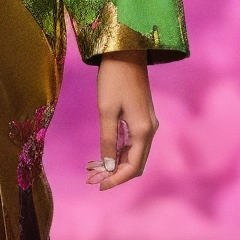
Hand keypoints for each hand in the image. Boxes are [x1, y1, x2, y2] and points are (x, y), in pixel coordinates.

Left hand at [87, 51, 157, 190]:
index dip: (116, 179)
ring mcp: (146, 124)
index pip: (133, 167)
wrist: (126, 53)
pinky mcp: (140, 118)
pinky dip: (116, 152)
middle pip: (134, 163)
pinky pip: (130, 143)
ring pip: (132, 154)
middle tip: (90, 179)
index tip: (98, 186)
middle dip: (113, 174)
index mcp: (142, 131)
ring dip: (113, 164)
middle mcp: (149, 130)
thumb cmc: (114, 79)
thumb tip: (109, 166)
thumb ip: (108, 140)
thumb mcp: (106, 111)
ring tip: (91, 170)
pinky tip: (100, 156)